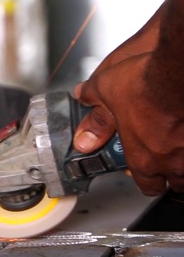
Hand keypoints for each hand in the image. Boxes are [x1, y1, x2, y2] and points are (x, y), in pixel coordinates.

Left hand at [73, 53, 183, 194]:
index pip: (148, 186)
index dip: (147, 180)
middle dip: (172, 173)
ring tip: (178, 143)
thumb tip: (83, 97)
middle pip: (178, 182)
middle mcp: (172, 161)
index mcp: (142, 158)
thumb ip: (92, 99)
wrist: (176, 70)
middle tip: (166, 158)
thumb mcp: (105, 89)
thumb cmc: (144, 83)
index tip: (146, 172)